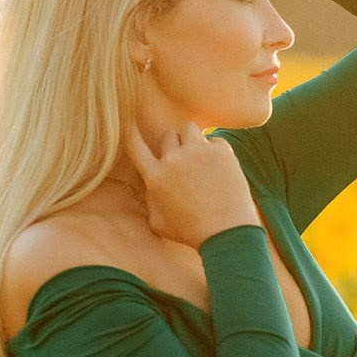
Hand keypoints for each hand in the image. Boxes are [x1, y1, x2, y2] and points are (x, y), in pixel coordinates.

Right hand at [123, 121, 260, 249]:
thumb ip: (150, 201)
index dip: (130, 131)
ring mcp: (198, 152)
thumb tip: (150, 187)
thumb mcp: (158, 223)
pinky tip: (220, 166)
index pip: (135, 145)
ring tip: (200, 156)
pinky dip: (216, 149)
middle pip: (167, 134)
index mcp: (155, 176)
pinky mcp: (221, 151)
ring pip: (189, 128)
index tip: (131, 123)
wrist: (226, 232)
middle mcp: (173, 159)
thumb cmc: (191, 233)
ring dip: (192, 139)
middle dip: (173, 144)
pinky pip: (214, 139)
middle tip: (184, 159)